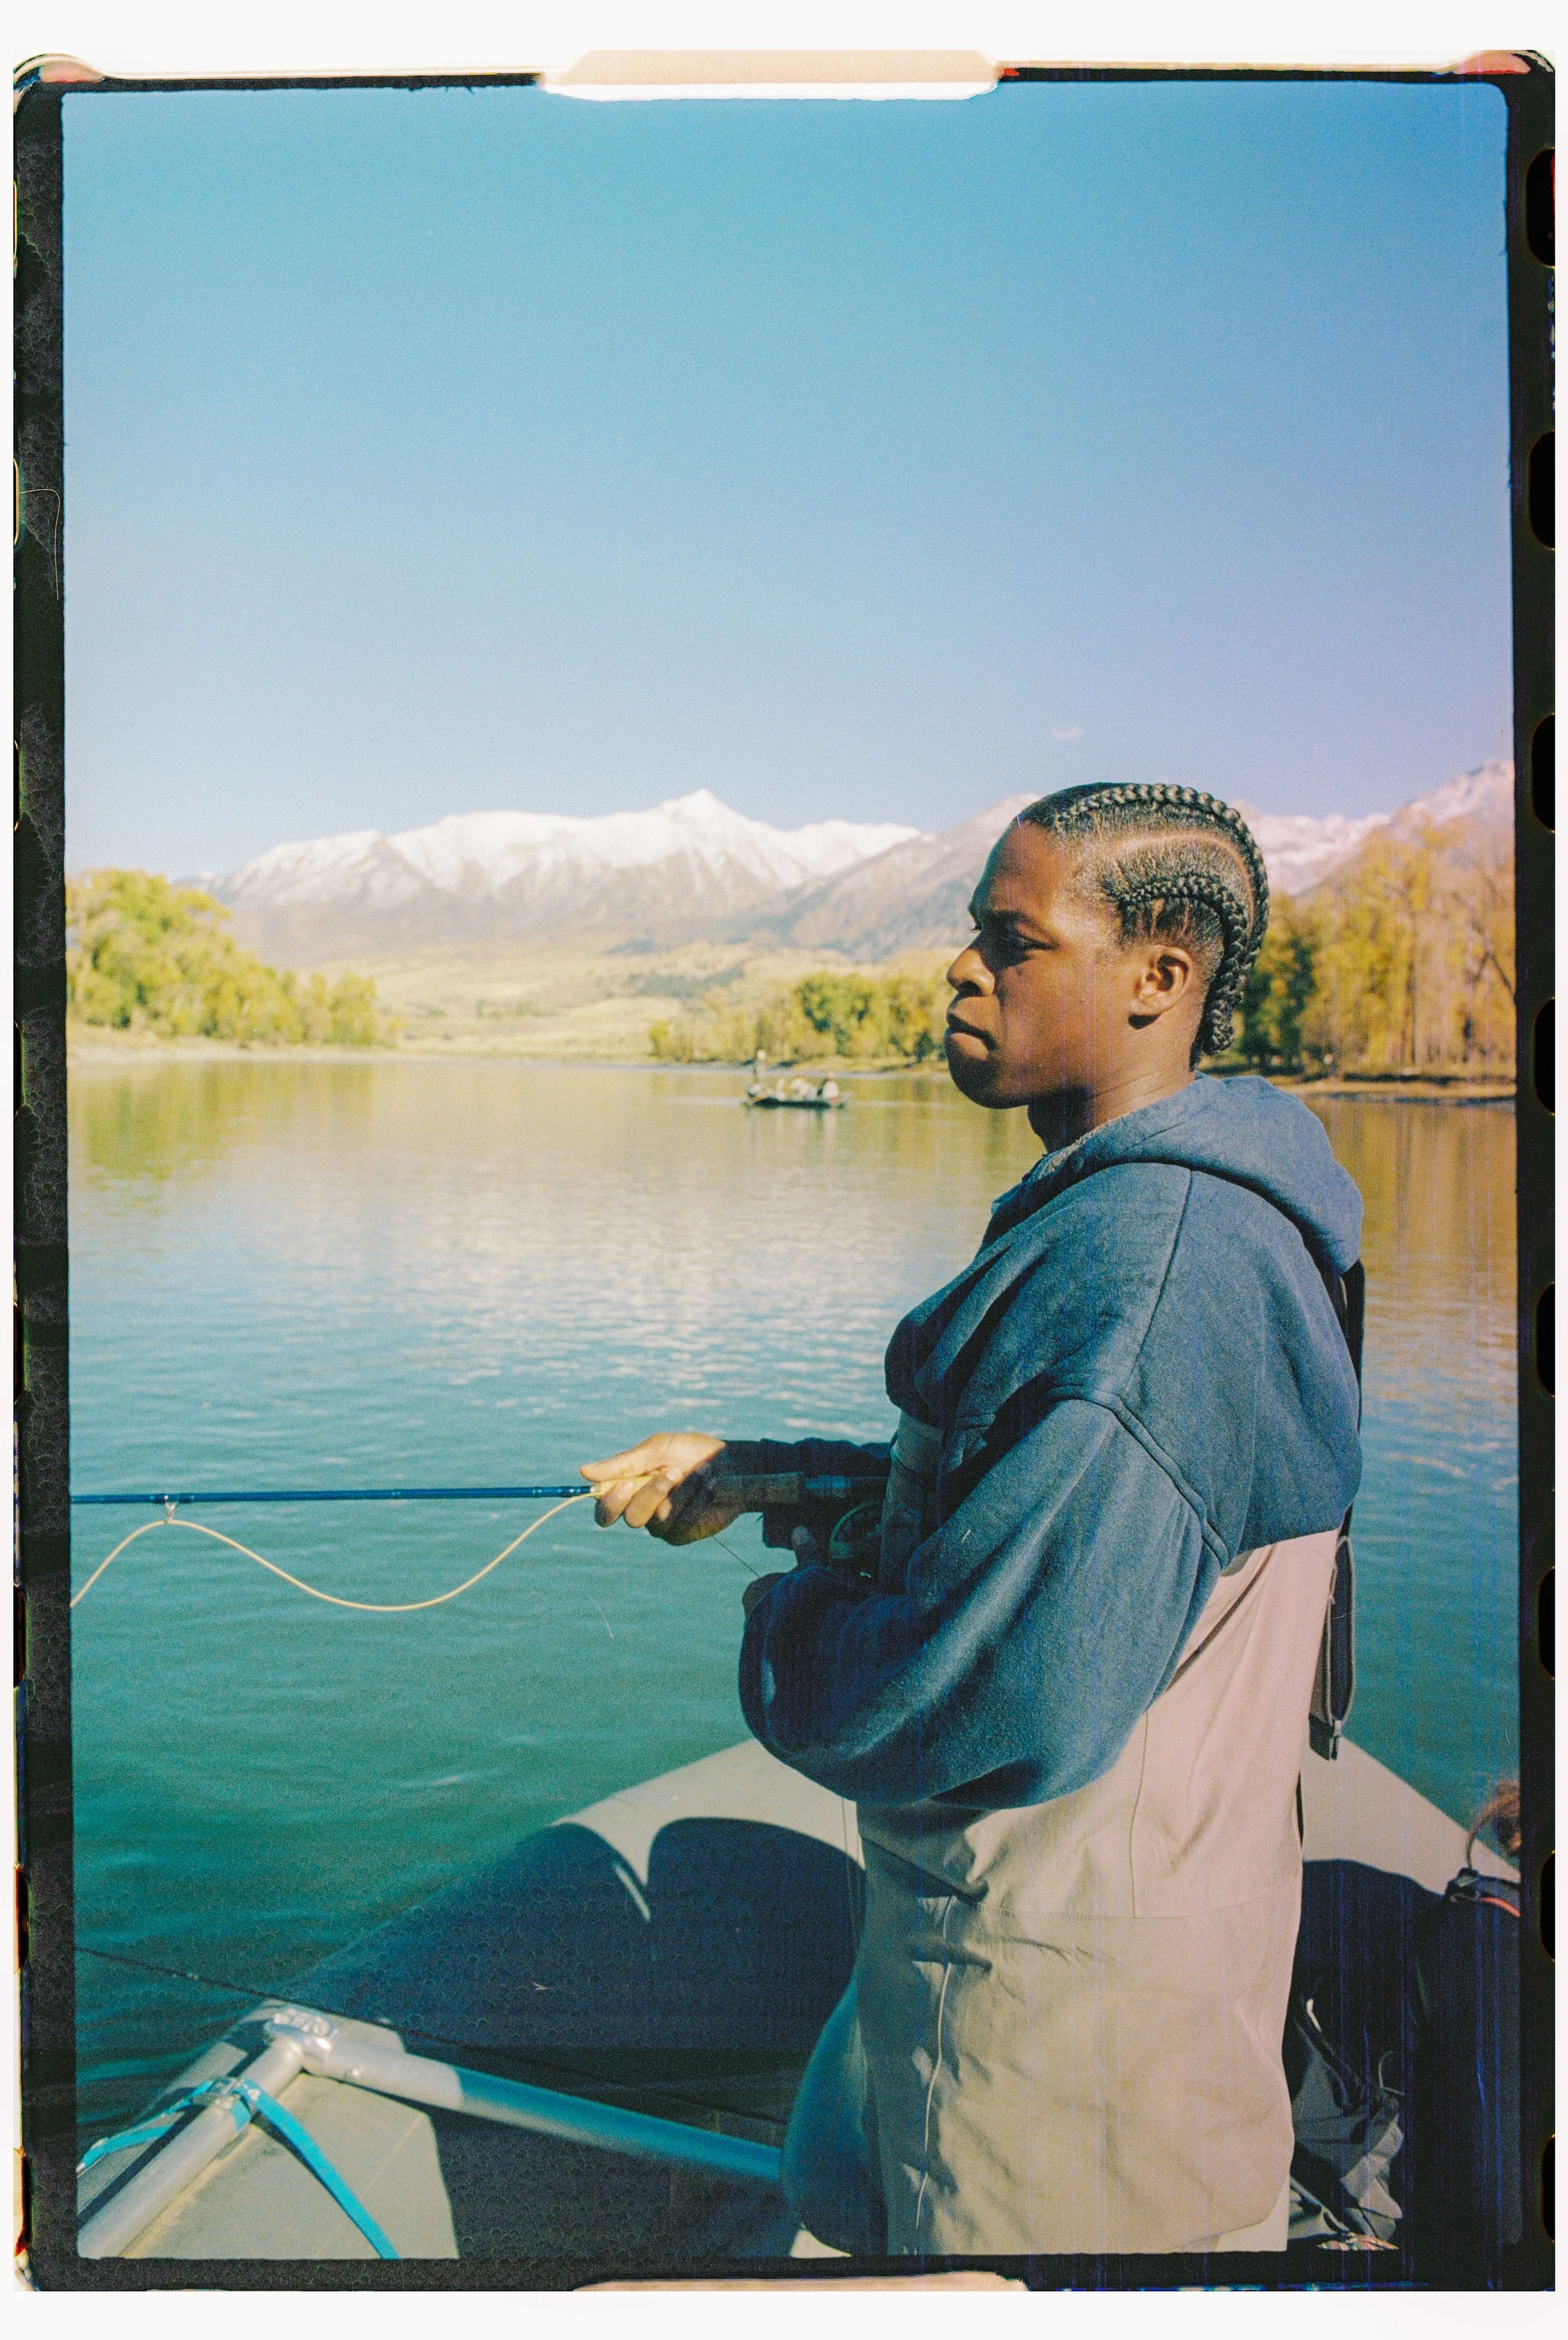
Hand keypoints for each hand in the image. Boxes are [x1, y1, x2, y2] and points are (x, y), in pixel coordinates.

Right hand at [580, 1433, 739, 1544]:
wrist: (732, 1463)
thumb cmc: (692, 1452)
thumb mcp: (657, 1449)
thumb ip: (622, 1464)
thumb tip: (583, 1472)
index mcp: (629, 1489)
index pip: (604, 1510)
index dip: (609, 1503)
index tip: (627, 1484)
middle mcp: (642, 1510)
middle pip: (630, 1518)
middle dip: (652, 1494)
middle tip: (673, 1472)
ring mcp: (662, 1525)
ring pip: (658, 1520)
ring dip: (682, 1492)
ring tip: (701, 1472)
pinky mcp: (683, 1533)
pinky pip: (681, 1524)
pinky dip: (696, 1501)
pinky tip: (709, 1488)